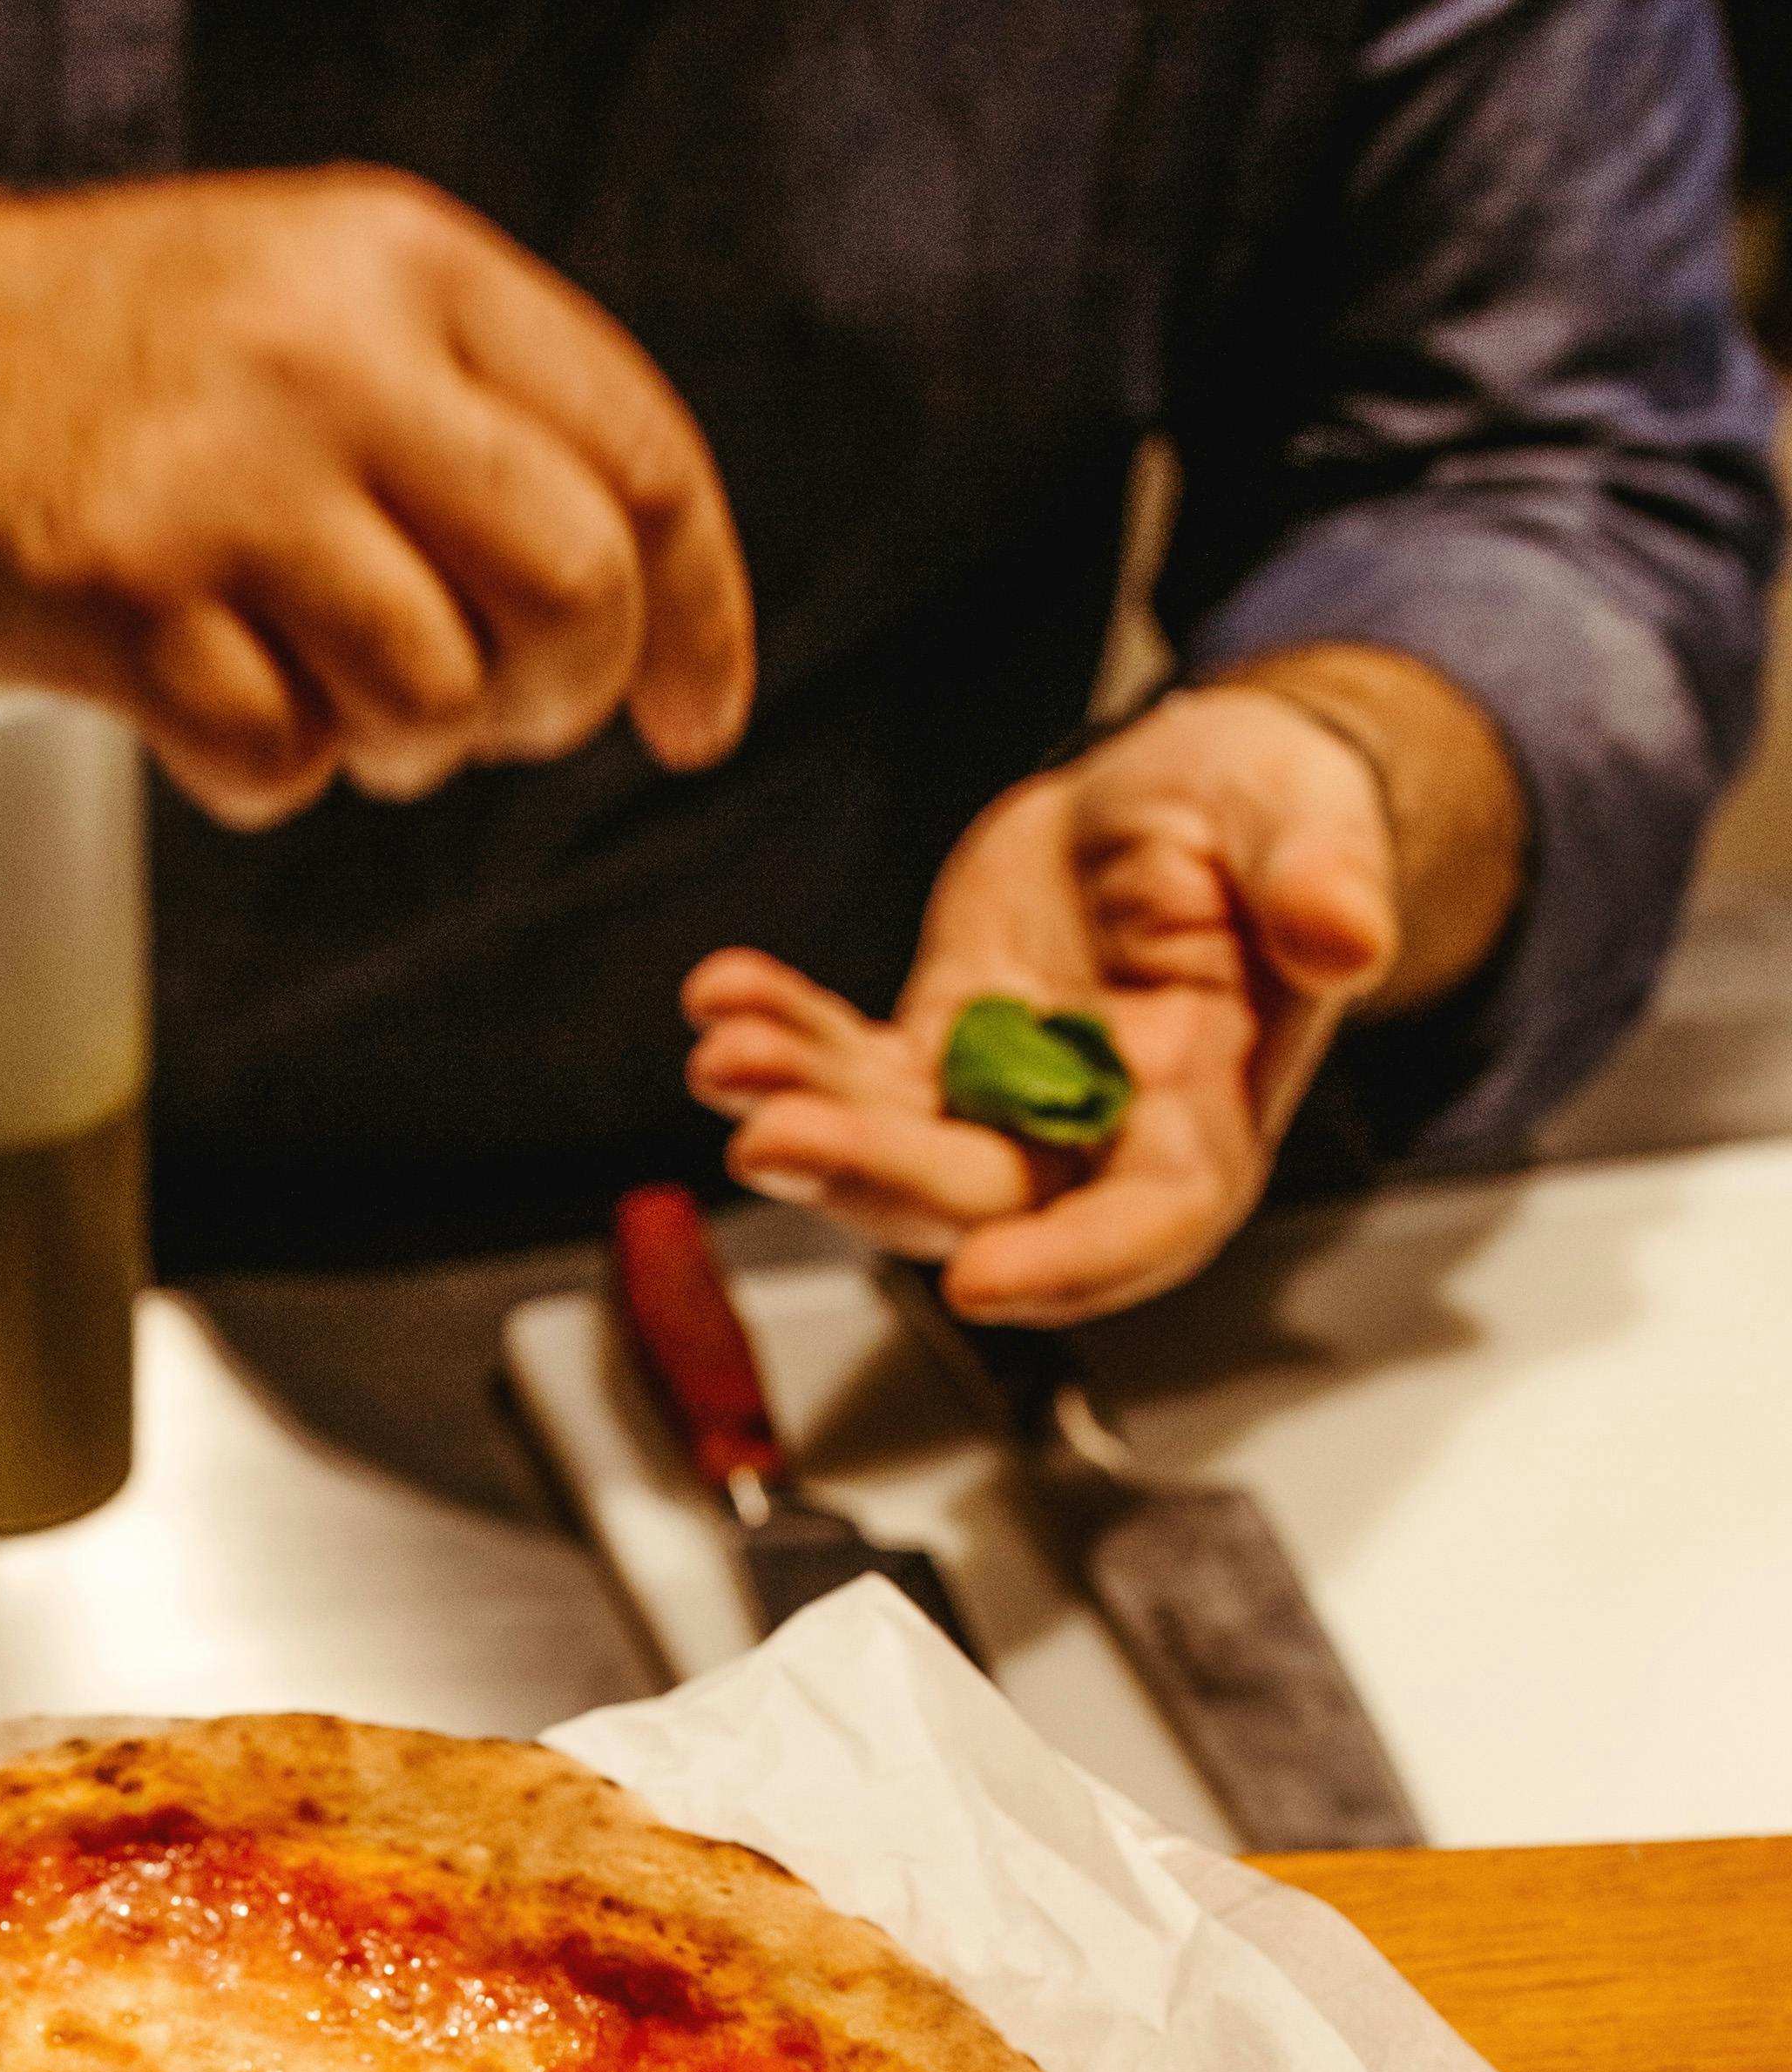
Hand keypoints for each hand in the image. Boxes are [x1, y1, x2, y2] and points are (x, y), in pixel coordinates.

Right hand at [0, 168, 754, 825]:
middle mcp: (332, 355)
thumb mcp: (315, 298)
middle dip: (565, 697)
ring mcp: (222, 479)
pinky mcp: (120, 599)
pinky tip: (213, 707)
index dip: (701, 615)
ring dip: (408, 749)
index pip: (640, 456)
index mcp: (410, 264)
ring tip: (331, 701)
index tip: (698, 720)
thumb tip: (634, 607)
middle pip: (573, 590)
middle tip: (499, 723)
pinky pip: (282, 762)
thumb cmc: (113, 364)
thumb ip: (471, 409)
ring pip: (435, 696)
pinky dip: (272, 776)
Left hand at [680, 681, 1417, 1322]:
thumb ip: (1324, 878)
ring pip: (894, 1149)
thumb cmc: (1267, 817)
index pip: (1151, 1219)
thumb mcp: (1305, 816)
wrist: (1187, 790)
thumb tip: (1347, 932)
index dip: (1073, 1263)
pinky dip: (784, 1042)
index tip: (980, 1280)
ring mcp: (1005, 1104)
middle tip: (770, 1138)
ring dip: (804, 1115)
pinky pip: (849, 1073)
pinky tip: (725, 997)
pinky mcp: (938, 1053)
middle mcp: (1097, 1137)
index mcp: (1206, 1110)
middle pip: (980, 1199)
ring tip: (727, 1055)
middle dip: (873, 1176)